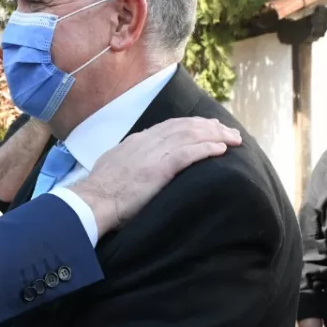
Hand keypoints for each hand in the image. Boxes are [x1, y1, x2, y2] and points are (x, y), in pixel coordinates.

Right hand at [72, 117, 241, 234]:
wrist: (92, 201)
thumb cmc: (99, 193)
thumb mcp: (113, 167)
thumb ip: (128, 160)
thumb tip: (136, 162)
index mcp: (137, 141)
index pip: (171, 126)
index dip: (193, 125)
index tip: (209, 127)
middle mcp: (147, 142)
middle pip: (186, 126)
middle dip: (211, 127)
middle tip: (230, 132)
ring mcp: (153, 154)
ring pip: (191, 136)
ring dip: (215, 136)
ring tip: (233, 139)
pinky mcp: (159, 169)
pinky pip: (188, 153)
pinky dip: (206, 149)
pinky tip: (221, 149)